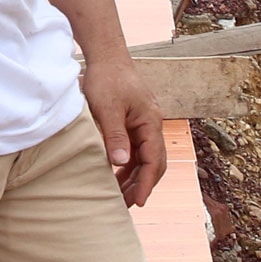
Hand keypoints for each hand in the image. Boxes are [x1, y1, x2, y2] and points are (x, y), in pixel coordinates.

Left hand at [82, 56, 167, 206]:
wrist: (106, 55)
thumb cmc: (107, 78)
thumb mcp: (107, 107)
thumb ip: (114, 135)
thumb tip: (120, 162)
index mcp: (150, 122)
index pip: (154, 160)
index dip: (146, 183)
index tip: (138, 202)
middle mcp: (151, 125)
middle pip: (154, 163)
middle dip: (143, 185)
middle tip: (127, 205)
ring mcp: (143, 124)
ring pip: (145, 158)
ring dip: (134, 177)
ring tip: (119, 196)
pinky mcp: (133, 123)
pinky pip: (136, 150)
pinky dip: (128, 165)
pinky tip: (115, 176)